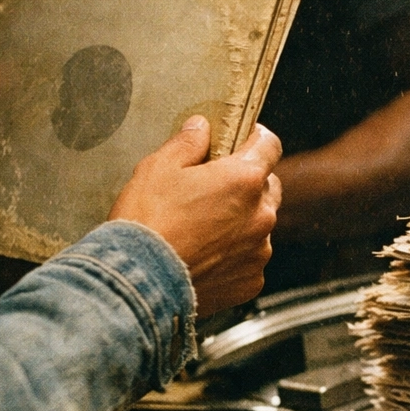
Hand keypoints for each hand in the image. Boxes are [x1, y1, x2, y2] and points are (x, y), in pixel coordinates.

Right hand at [110, 116, 282, 315]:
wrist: (139, 282)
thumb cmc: (147, 222)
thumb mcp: (158, 168)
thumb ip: (187, 143)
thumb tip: (201, 128)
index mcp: (244, 179)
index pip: (270, 145)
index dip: (255, 139)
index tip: (241, 141)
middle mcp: (261, 215)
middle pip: (268, 187)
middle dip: (248, 184)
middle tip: (213, 189)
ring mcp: (258, 251)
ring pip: (259, 226)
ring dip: (241, 222)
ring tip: (203, 229)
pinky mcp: (251, 282)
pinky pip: (250, 260)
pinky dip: (234, 256)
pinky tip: (205, 256)